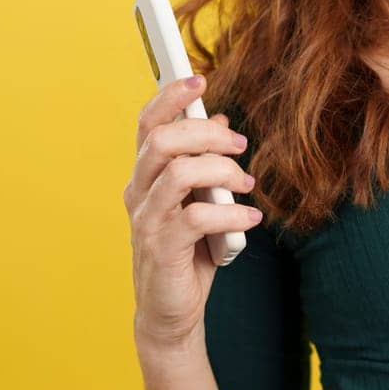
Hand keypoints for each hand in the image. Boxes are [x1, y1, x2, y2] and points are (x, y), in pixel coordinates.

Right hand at [123, 73, 260, 353]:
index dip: (170, 97)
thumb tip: (219, 120)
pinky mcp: (162, 249)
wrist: (172, 309)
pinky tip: (250, 220)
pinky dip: (231, 214)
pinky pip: (197, 217)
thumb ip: (204, 161)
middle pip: (162, 141)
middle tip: (241, 146)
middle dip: (207, 135)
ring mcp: (147, 221)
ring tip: (246, 184)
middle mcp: (138, 192)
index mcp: (146, 175)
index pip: (148, 124)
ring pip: (179, 174)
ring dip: (222, 172)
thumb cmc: (189, 249)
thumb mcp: (200, 198)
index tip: (199, 79)